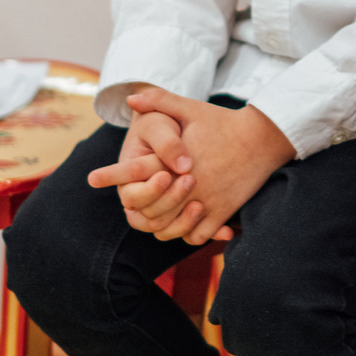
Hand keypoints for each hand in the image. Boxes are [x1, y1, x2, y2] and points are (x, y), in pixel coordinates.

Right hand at [86, 111, 197, 231]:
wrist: (183, 125)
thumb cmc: (163, 122)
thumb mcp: (159, 123)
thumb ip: (167, 142)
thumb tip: (182, 165)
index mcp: (129, 180)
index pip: (132, 197)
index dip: (149, 190)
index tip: (166, 175)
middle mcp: (143, 200)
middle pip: (150, 218)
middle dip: (170, 201)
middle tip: (190, 180)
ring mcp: (164, 210)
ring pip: (167, 231)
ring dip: (184, 223)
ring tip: (200, 205)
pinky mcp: (185, 214)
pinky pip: (192, 234)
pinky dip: (208, 233)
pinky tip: (226, 229)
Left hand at [119, 89, 296, 244]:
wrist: (264, 137)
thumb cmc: (225, 122)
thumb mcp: (191, 108)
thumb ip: (160, 101)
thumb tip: (131, 98)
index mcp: (175, 159)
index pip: (137, 170)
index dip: (113, 175)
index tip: (92, 178)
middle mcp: (188, 183)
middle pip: (152, 209)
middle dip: (141, 208)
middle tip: (134, 206)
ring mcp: (206, 200)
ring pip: (172, 228)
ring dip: (163, 225)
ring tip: (159, 217)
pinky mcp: (223, 211)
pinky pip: (198, 235)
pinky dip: (188, 234)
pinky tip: (184, 226)